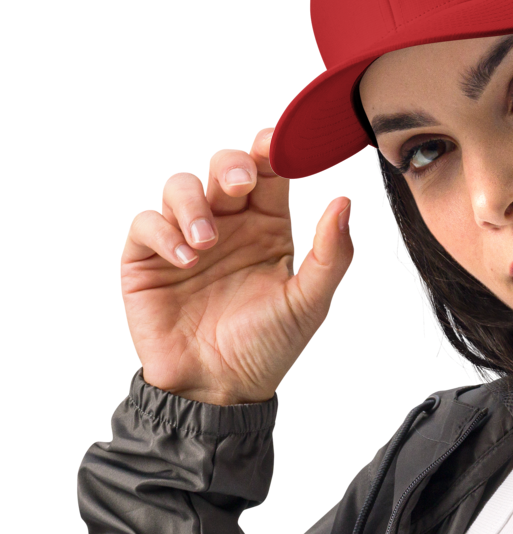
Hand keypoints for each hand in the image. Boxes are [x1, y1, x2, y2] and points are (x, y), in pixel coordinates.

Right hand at [120, 128, 352, 404]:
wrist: (220, 388)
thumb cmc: (269, 346)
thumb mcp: (309, 302)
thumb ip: (331, 254)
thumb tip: (344, 202)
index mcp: (268, 227)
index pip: (269, 173)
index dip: (271, 150)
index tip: (277, 144)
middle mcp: (228, 225)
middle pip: (223, 166)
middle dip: (231, 164)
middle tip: (240, 184)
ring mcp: (185, 238)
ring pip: (180, 185)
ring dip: (193, 203)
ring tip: (208, 243)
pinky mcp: (147, 258)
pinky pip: (146, 223)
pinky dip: (163, 232)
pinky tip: (186, 259)